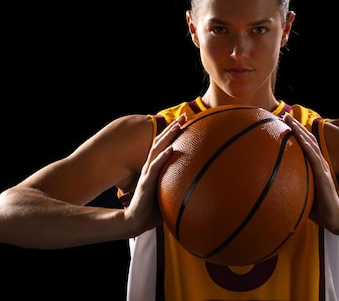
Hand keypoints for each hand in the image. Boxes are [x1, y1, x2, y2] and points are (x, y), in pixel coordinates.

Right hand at [125, 113, 186, 235]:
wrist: (137, 221)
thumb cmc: (154, 208)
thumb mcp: (170, 193)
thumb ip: (180, 185)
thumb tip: (201, 183)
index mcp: (156, 167)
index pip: (165, 145)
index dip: (174, 132)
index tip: (186, 120)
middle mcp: (151, 166)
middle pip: (161, 142)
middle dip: (172, 128)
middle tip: (184, 116)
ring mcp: (147, 173)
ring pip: (157, 150)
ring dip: (168, 136)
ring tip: (177, 126)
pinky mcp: (145, 183)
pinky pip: (154, 168)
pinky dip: (162, 157)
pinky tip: (171, 149)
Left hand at [283, 113, 338, 230]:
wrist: (334, 218)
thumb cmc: (318, 208)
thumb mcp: (303, 193)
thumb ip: (293, 186)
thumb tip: (274, 186)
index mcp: (314, 166)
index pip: (305, 146)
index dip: (296, 133)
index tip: (284, 123)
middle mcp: (319, 163)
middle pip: (307, 140)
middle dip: (296, 126)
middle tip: (284, 115)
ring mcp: (322, 167)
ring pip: (310, 144)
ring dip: (300, 130)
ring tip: (289, 119)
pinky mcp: (324, 174)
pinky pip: (313, 157)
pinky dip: (306, 145)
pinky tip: (299, 136)